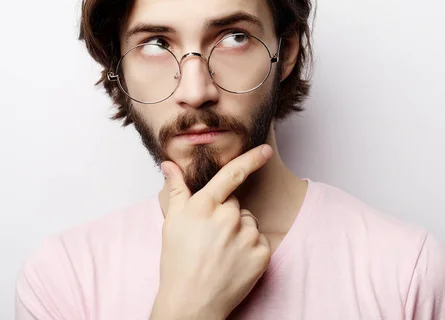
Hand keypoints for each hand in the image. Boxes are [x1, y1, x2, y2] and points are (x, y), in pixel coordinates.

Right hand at [150, 144, 273, 319]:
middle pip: (236, 204)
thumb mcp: (172, 223)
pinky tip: (235, 261)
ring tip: (222, 251)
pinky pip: (260, 240)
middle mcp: (228, 217)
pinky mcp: (261, 253)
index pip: (232, 174)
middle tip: (212, 237)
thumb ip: (177, 189)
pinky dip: (251, 248)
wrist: (191, 303)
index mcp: (205, 206)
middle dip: (227, 214)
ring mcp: (247, 235)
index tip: (265, 151)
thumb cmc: (178, 263)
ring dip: (240, 232)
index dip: (251, 159)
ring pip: (248, 222)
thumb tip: (170, 164)